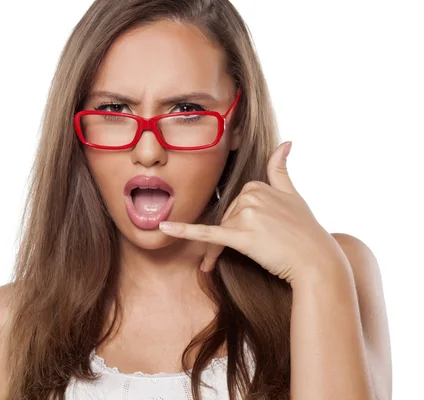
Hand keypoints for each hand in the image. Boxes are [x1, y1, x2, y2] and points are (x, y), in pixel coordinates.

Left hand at [159, 141, 346, 284]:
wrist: (317, 261)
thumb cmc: (306, 231)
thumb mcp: (294, 195)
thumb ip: (281, 169)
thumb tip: (286, 142)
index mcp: (257, 185)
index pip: (235, 204)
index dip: (243, 221)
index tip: (259, 233)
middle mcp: (250, 196)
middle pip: (227, 217)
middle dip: (237, 234)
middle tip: (264, 245)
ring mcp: (246, 215)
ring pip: (221, 231)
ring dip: (227, 247)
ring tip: (257, 254)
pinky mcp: (240, 236)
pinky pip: (206, 233)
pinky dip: (183, 230)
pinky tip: (164, 228)